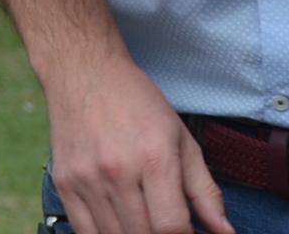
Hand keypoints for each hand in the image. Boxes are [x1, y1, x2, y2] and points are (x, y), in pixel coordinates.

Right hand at [40, 51, 229, 233]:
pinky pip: (84, 231)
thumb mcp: (182, 140)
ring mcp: (85, 178)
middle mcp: (116, 171)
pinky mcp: (63, 182)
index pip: (172, 227)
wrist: (83, 72)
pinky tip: (121, 227)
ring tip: (146, 224)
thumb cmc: (137, 103)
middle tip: (168, 226)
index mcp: (153, 159)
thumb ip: (205, 191)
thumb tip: (224, 232)